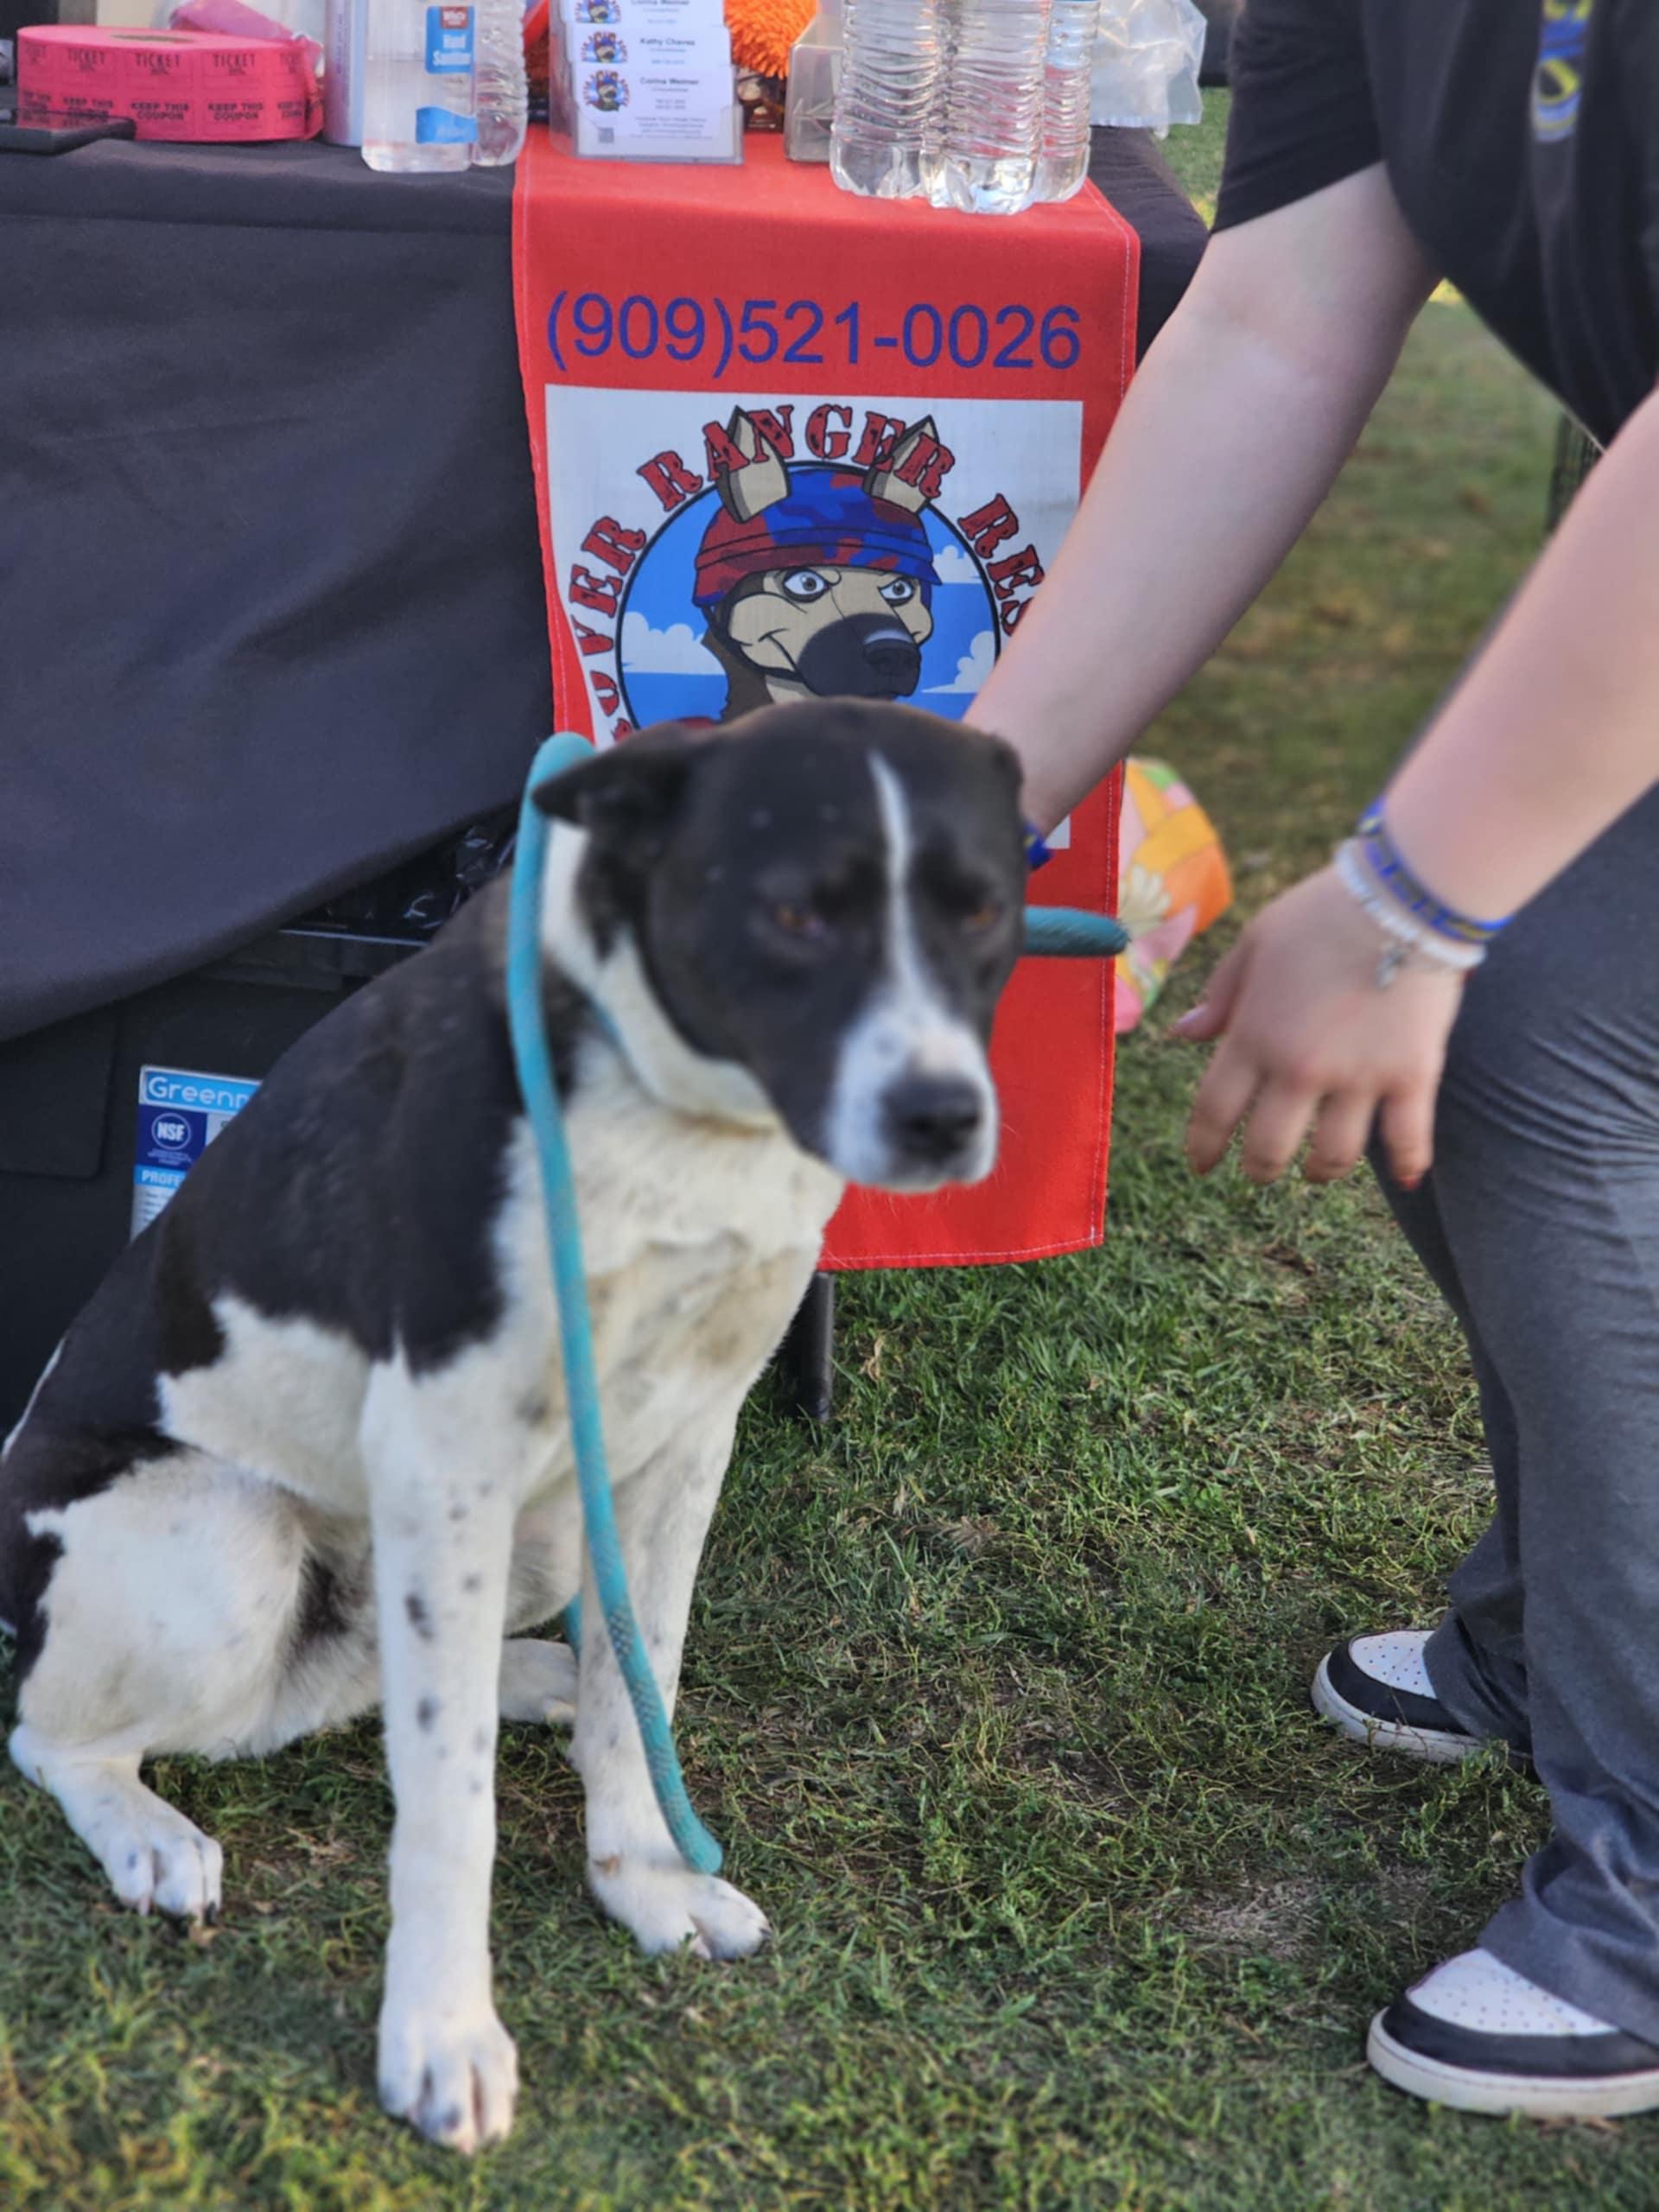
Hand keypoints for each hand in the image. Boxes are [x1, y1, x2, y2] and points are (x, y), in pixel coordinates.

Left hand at [1173, 866, 1465, 1187]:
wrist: (1405, 896)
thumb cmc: (1323, 911)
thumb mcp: (1256, 942)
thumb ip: (1221, 995)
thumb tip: (1182, 1034)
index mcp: (1253, 1036)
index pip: (1214, 1112)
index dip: (1204, 1147)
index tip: (1202, 1166)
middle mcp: (1300, 1068)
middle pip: (1268, 1149)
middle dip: (1260, 1169)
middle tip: (1262, 1170)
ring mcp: (1358, 1078)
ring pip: (1333, 1157)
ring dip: (1321, 1171)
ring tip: (1318, 1168)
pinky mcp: (1412, 1076)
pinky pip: (1407, 1141)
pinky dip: (1407, 1166)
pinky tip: (1405, 1180)